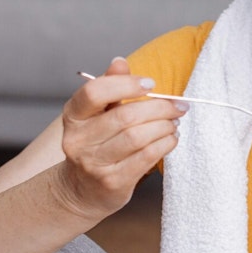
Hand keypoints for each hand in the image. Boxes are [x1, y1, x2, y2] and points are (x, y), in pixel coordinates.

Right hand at [55, 57, 185, 220]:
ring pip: (137, 137)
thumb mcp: (97, 114)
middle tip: (178, 106)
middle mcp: (78, 140)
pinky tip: (171, 139)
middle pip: (124, 116)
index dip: (125, 84)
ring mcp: (94, 164)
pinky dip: (165, 144)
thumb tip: (120, 62)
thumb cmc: (96, 144)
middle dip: (159, 108)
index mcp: (73, 116)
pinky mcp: (112, 182)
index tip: (150, 84)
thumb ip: (110, 86)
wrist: (82, 190)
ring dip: (164, 126)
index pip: (94, 93)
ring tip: (174, 123)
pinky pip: (146, 157)